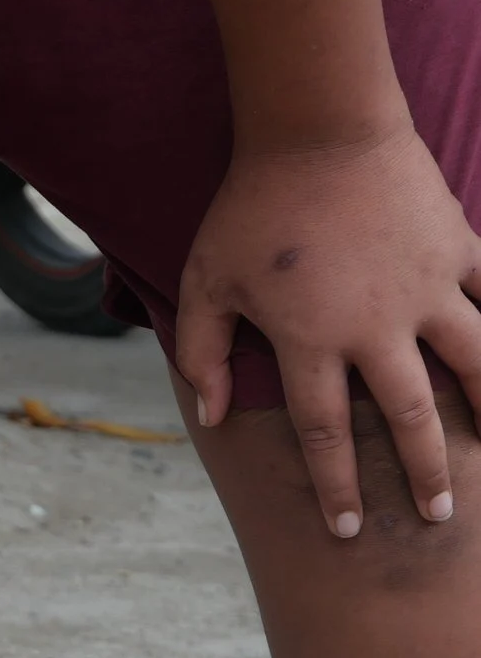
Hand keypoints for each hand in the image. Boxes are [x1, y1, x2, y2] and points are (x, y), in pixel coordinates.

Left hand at [176, 125, 480, 535]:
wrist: (317, 128)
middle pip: (410, 417)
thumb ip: (204, 353)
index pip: (326, 433)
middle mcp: (376, 326)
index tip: (348, 530)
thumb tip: (207, 416)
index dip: (337, 487)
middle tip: (435, 516)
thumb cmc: (250, 208)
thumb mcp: (206, 283)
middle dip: (423, 472)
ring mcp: (425, 288)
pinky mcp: (458, 249)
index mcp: (311, 341)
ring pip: (474, 361)